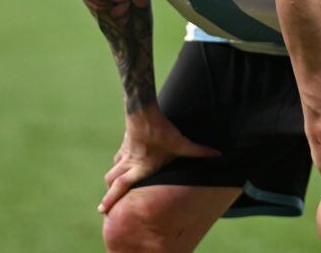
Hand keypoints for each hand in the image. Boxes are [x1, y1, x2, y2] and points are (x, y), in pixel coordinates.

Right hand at [98, 105, 219, 213]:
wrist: (143, 110)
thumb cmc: (161, 130)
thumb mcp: (181, 143)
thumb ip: (198, 151)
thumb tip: (218, 155)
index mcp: (140, 168)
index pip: (121, 186)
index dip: (111, 199)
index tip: (103, 211)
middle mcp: (130, 162)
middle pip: (112, 181)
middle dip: (108, 196)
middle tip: (103, 209)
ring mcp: (125, 153)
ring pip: (113, 170)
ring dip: (112, 181)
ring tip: (112, 190)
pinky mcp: (126, 144)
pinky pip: (118, 158)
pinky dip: (117, 165)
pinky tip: (120, 166)